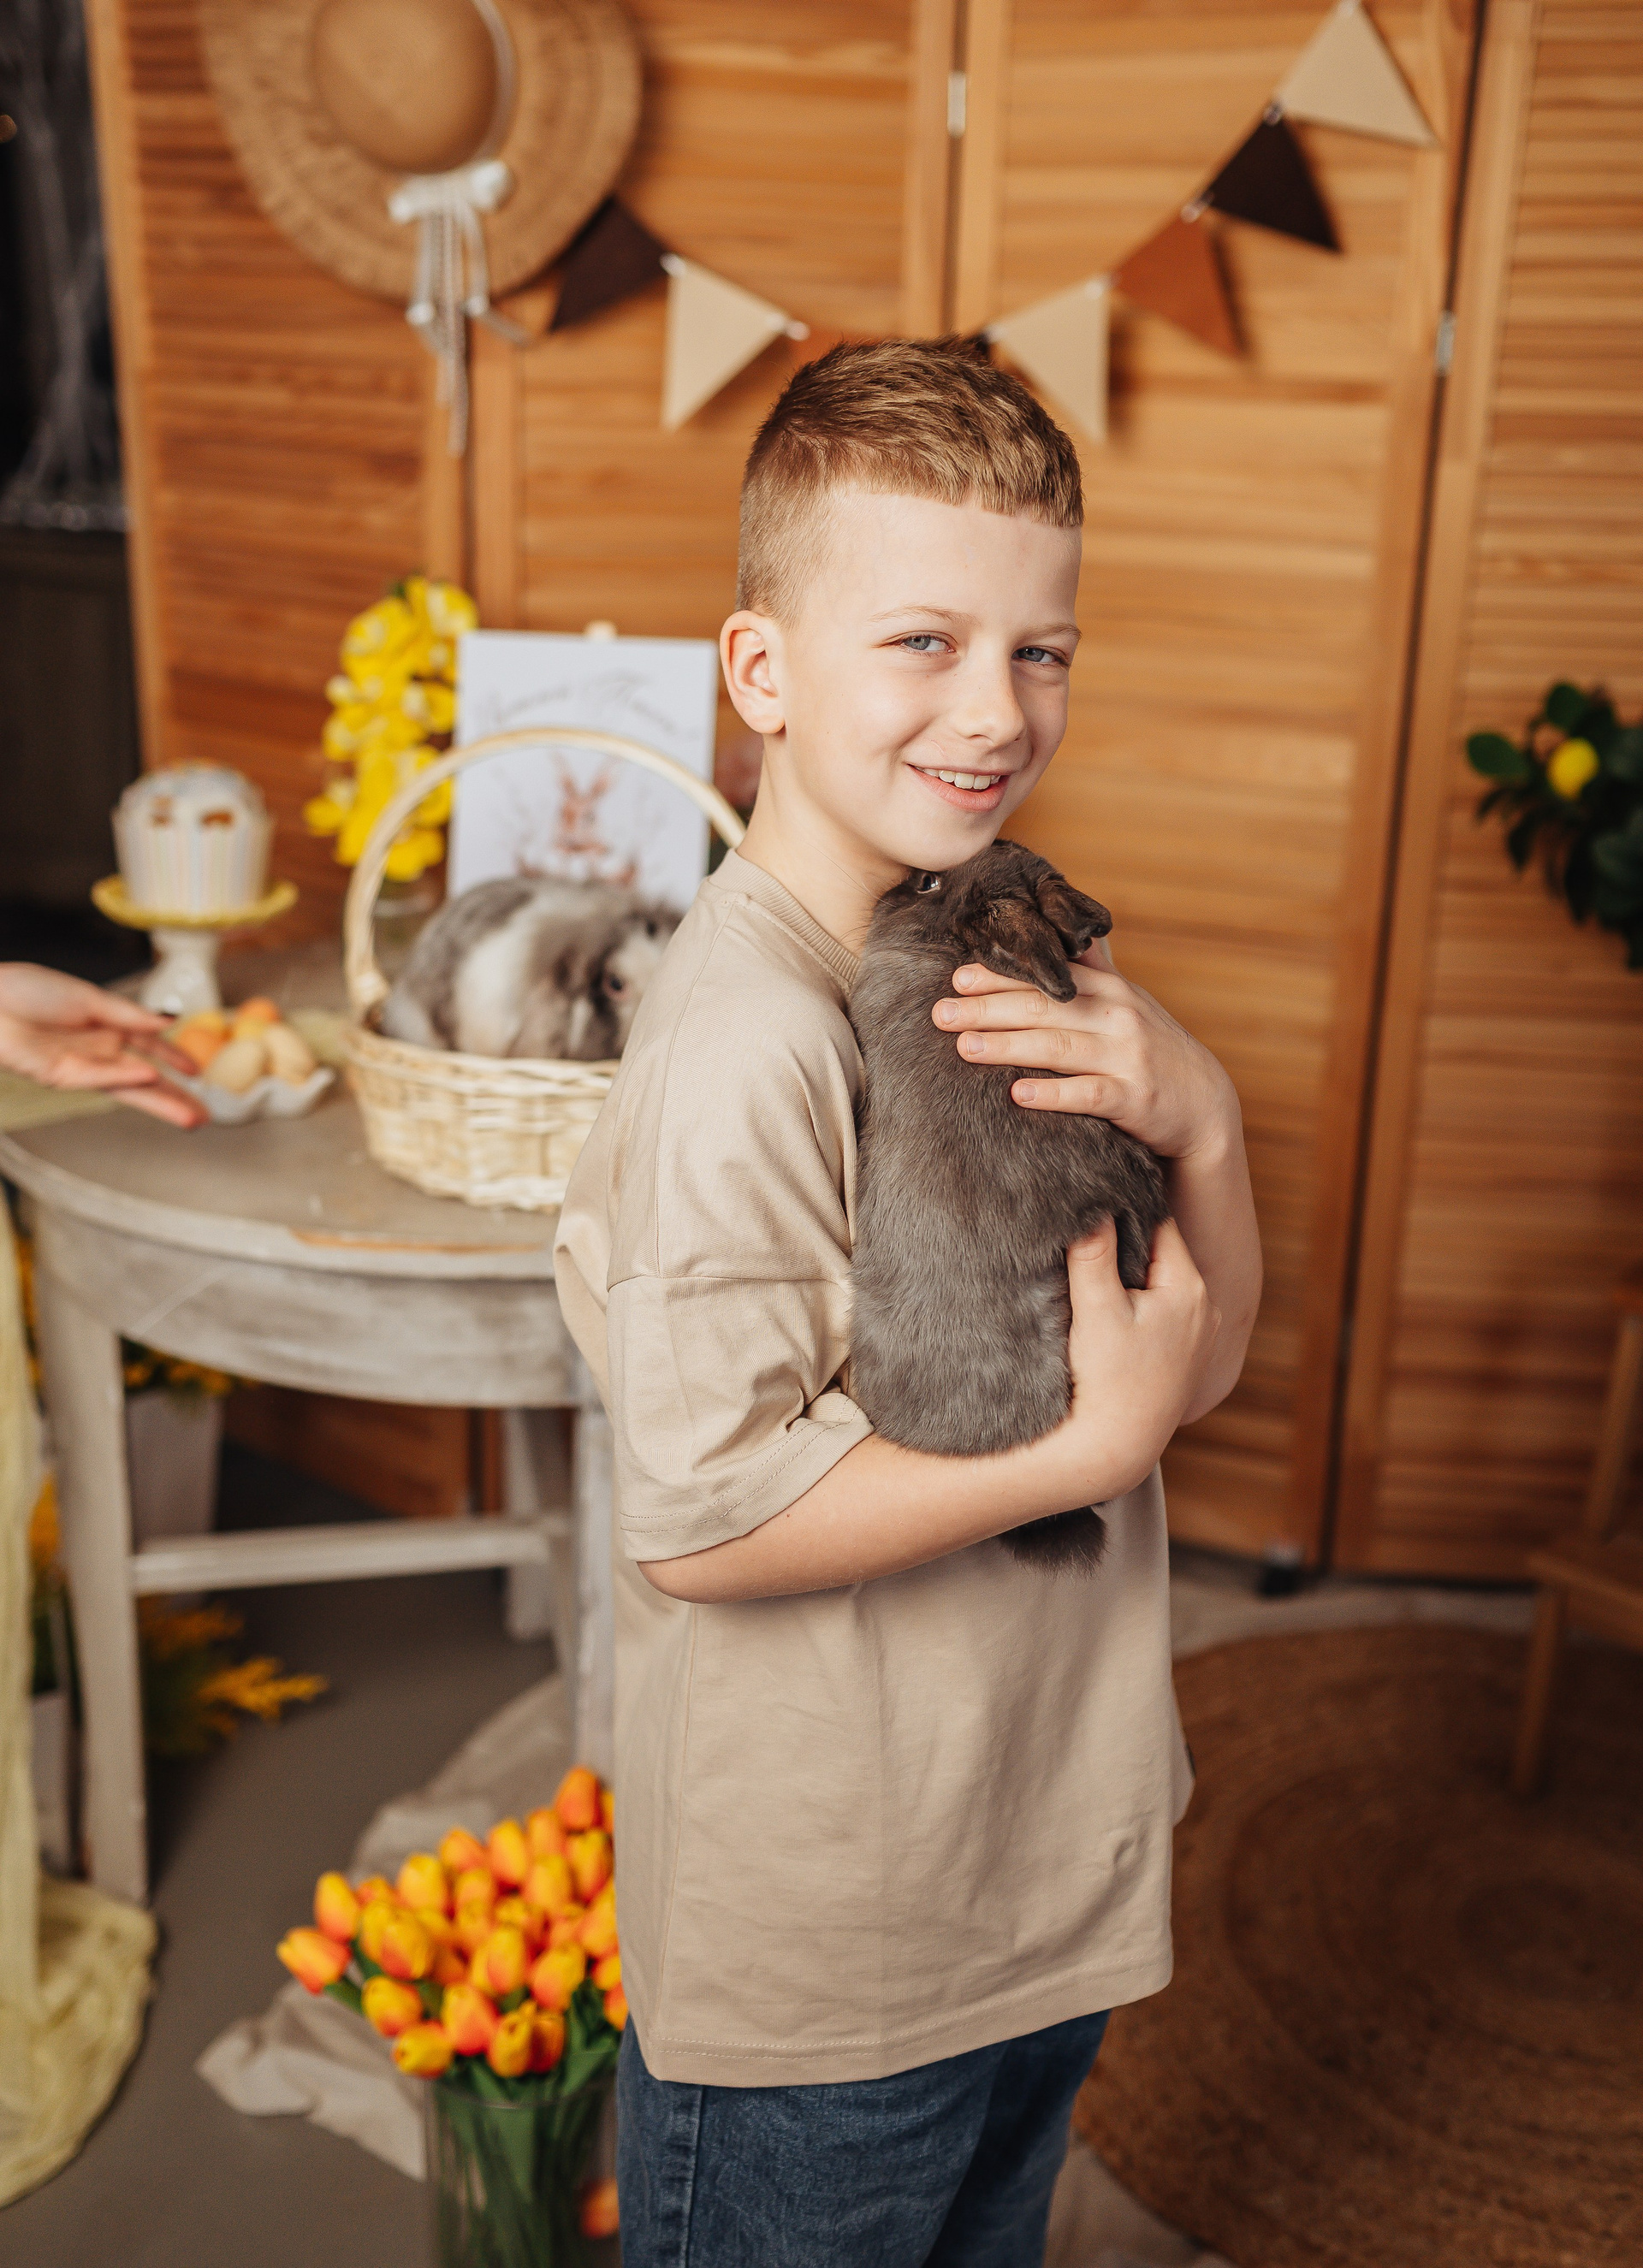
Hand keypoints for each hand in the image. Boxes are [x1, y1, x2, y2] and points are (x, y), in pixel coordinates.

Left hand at [0, 964, 205, 1127]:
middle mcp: (95, 1052)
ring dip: (158, 1102)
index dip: (174, 1058)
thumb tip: (168, 1020)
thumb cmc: (25, 992)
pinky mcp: (56, 1074)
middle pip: (142, 1080)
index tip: (197, 1071)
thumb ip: (129, 1014)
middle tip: (202, 1117)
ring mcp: (78, 1066)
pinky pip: (94, 1075)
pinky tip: (147, 1075)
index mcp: (103, 1029)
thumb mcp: (87, 997)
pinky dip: (121, 1075)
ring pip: (126, 1088)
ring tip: (189, 1118)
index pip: (148, 1047)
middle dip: (173, 1099)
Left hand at [932, 941, 1238, 1160]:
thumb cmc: (1150, 1050)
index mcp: (1109, 990)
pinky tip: (1018, 1095)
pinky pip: (1089, 1094)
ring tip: (965, 1048)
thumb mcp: (1125, 1005)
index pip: (1047, 976)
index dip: (1001, 975)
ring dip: (1009, 1046)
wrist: (1203, 1104)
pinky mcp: (1136, 1099)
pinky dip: (1054, 1094)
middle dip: (988, 1009)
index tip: (957, 977)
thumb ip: (1089, 975)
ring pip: (1059, 1048)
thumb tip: (1051, 939)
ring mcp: (1128, 1057)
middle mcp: (1118, 1017)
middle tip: (941, 1014)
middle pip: (1043, 1007)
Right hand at [1062, 1216, 1218, 1484]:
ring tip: (1101, 1268)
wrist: (1114, 1449)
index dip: (1128, 1207)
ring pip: (1166, 1285)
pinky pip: (1167, 1315)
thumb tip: (1092, 1201)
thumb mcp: (1096, 1311)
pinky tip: (1117, 1311)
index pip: (1161, 1225)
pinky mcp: (1186, 1361)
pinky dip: (1144, 1305)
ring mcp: (1200, 1338)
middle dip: (1132, 1241)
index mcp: (1190, 1290)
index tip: (1099, 1194)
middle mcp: (1207, 1311)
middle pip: (1165, 1255)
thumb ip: (1093, 1254)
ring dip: (1137, 1275)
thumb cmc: (1106, 1382)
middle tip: (1094, 1223)